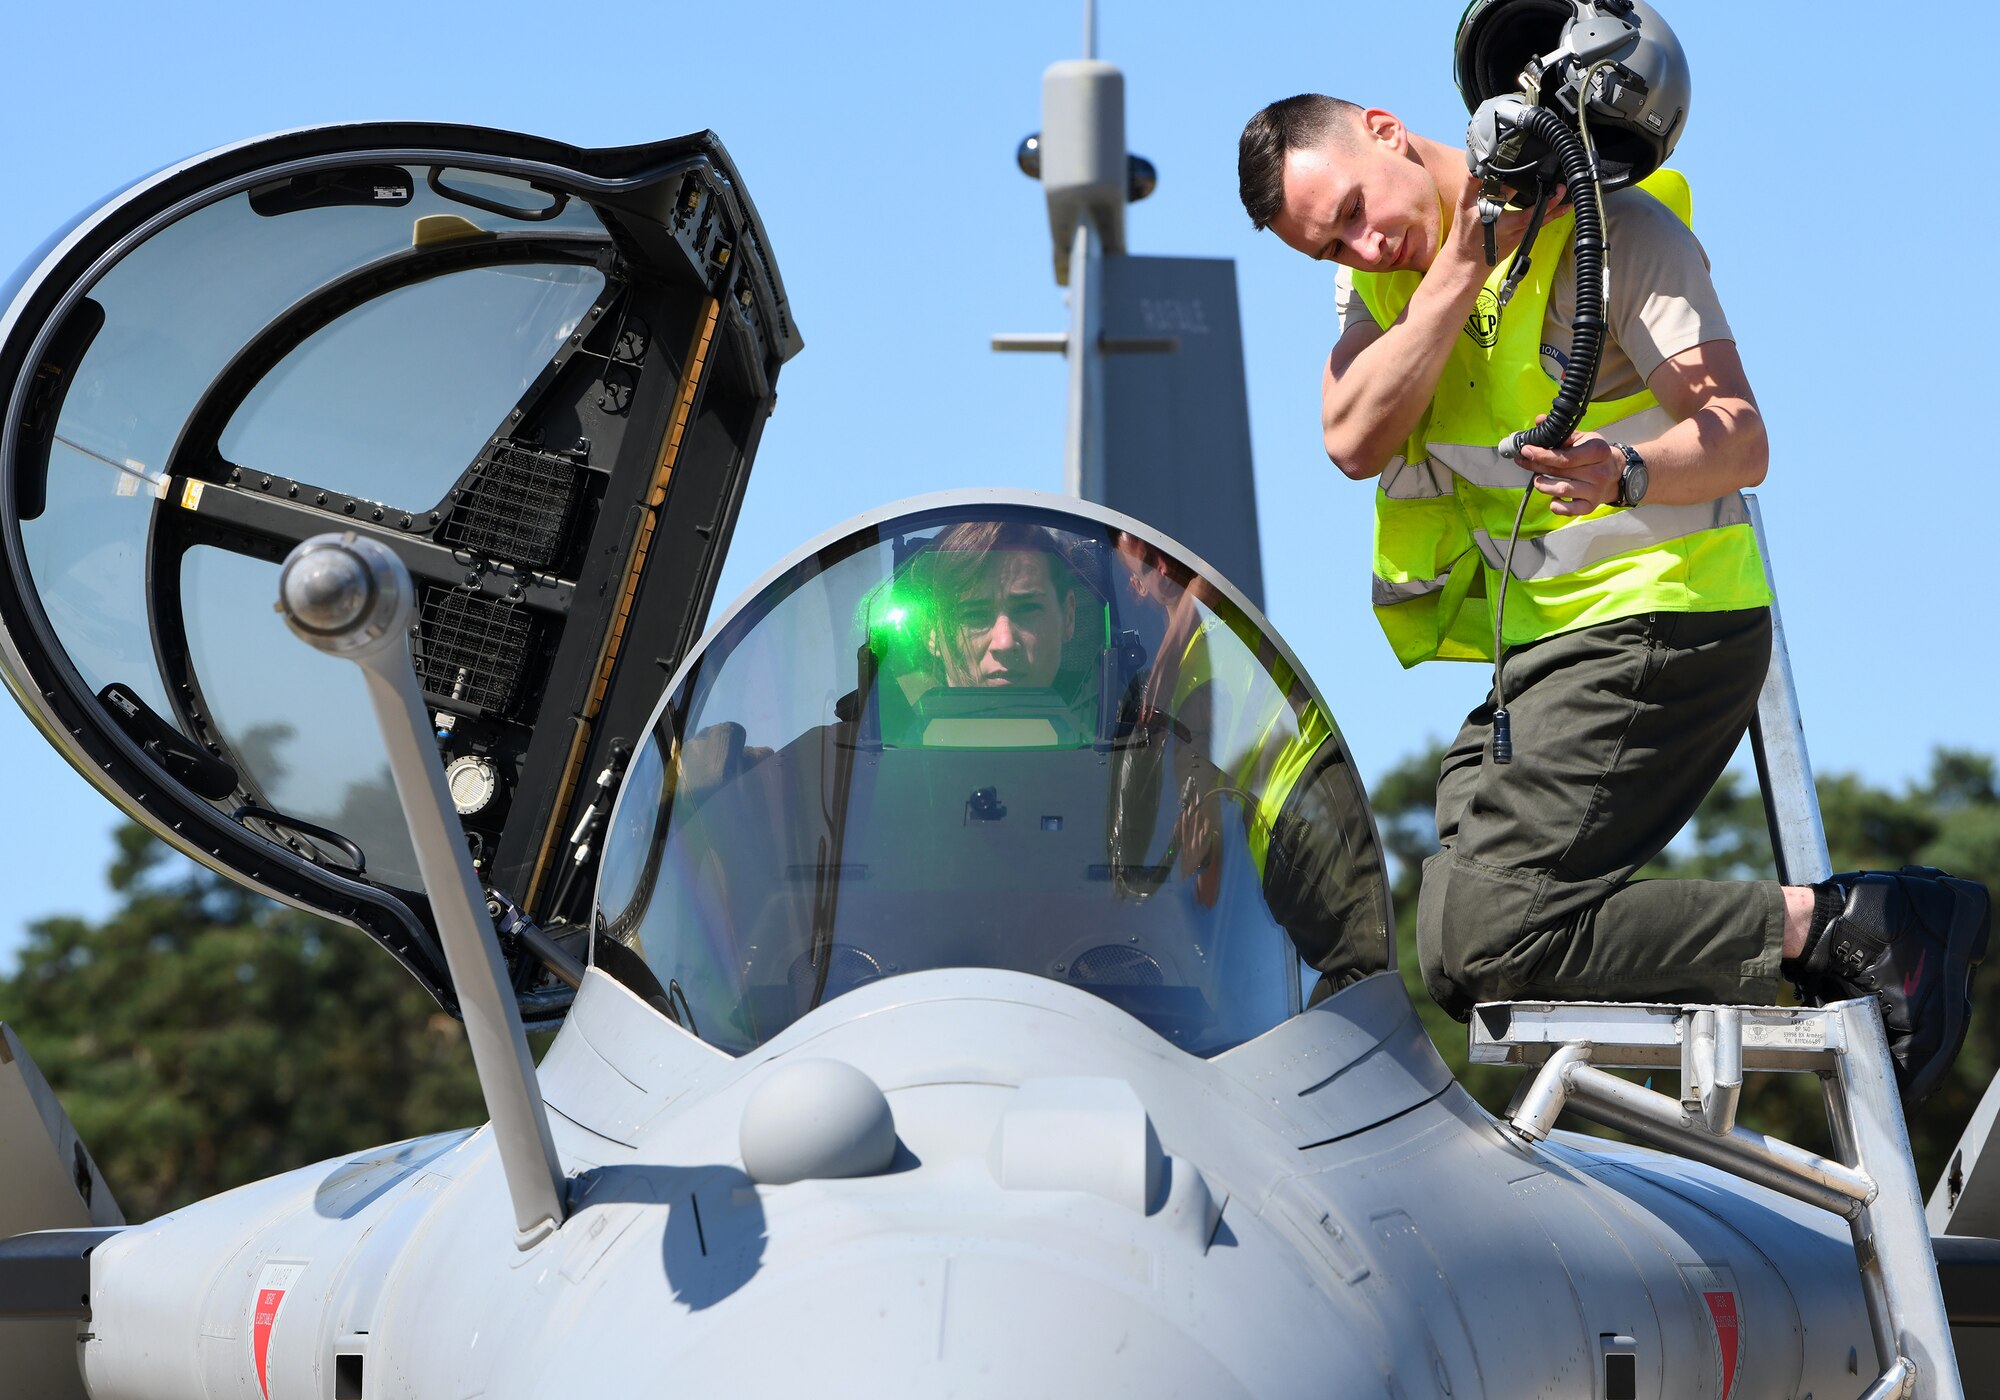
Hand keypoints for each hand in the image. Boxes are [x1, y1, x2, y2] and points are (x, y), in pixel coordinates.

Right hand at [1435, 173, 1563, 286]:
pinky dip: (1552, 214)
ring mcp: (1519, 234)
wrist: (1469, 262)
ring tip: (1565, 194)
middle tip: (1559, 187)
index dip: (1519, 181)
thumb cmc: (1466, 236)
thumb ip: (1471, 185)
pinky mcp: (1523, 237)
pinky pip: (1540, 224)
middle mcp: (1511, 227)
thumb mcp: (1464, 207)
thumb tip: (1477, 167)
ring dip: (1555, 207)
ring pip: (1541, 219)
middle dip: (1549, 200)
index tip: (1529, 167)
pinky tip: (1563, 207)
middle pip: (1534, 212)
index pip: (1509, 194)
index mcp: (1496, 217)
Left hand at [1515, 427, 1621, 515]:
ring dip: (1543, 485)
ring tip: (1538, 480)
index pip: (1565, 457)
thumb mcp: (1583, 438)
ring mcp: (1595, 491)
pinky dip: (1557, 506)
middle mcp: (1598, 472)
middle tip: (1524, 462)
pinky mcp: (1591, 506)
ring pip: (1562, 490)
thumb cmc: (1595, 454)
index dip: (1542, 455)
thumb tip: (1539, 421)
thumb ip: (1561, 432)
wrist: (1617, 473)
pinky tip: (1553, 498)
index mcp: (1597, 451)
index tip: (1526, 451)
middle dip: (1537, 467)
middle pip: (1560, 472)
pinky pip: (1570, 510)